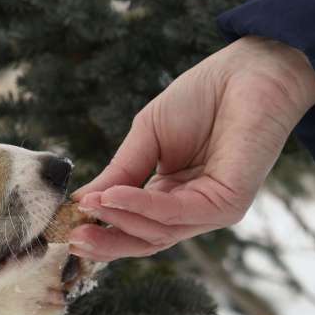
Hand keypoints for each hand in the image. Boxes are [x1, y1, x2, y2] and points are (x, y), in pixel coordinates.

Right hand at [69, 36, 314, 261]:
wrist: (248, 71)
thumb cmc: (201, 98)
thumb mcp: (145, 137)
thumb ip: (119, 172)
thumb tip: (82, 203)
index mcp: (170, 197)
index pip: (132, 227)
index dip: (100, 229)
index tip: (65, 226)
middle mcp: (191, 211)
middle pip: (143, 242)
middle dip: (106, 243)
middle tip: (71, 238)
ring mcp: (210, 212)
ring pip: (157, 234)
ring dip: (118, 221)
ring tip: (88, 206)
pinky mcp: (227, 205)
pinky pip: (175, 215)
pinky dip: (140, 208)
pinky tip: (112, 197)